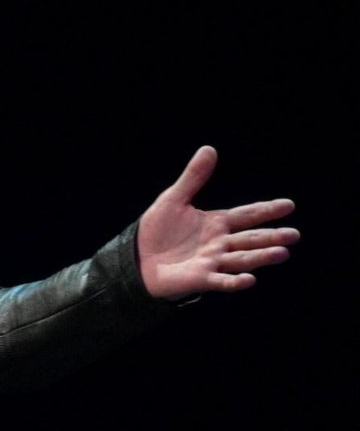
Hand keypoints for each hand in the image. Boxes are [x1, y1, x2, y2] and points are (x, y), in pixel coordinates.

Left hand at [138, 146, 297, 299]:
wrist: (136, 258)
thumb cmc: (156, 230)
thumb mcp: (173, 199)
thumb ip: (193, 177)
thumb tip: (209, 149)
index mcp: (217, 223)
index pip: (247, 215)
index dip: (267, 210)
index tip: (289, 205)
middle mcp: (220, 243)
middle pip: (250, 239)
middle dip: (272, 237)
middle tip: (294, 235)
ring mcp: (212, 262)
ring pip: (242, 259)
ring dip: (261, 257)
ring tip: (283, 253)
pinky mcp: (201, 278)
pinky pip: (221, 281)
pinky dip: (235, 282)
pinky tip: (250, 279)